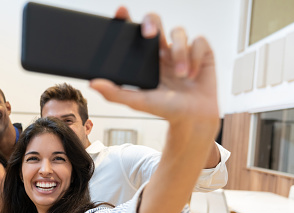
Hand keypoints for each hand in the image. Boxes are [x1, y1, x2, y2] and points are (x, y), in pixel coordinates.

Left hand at [90, 8, 218, 132]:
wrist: (193, 118)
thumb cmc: (165, 109)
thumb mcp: (137, 102)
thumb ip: (115, 93)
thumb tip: (92, 83)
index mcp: (144, 58)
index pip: (133, 33)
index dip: (127, 20)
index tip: (120, 12)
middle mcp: (161, 50)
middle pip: (154, 21)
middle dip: (152, 22)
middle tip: (150, 34)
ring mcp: (181, 49)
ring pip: (179, 32)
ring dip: (180, 53)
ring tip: (181, 76)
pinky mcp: (201, 51)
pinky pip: (198, 42)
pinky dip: (194, 58)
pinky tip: (192, 74)